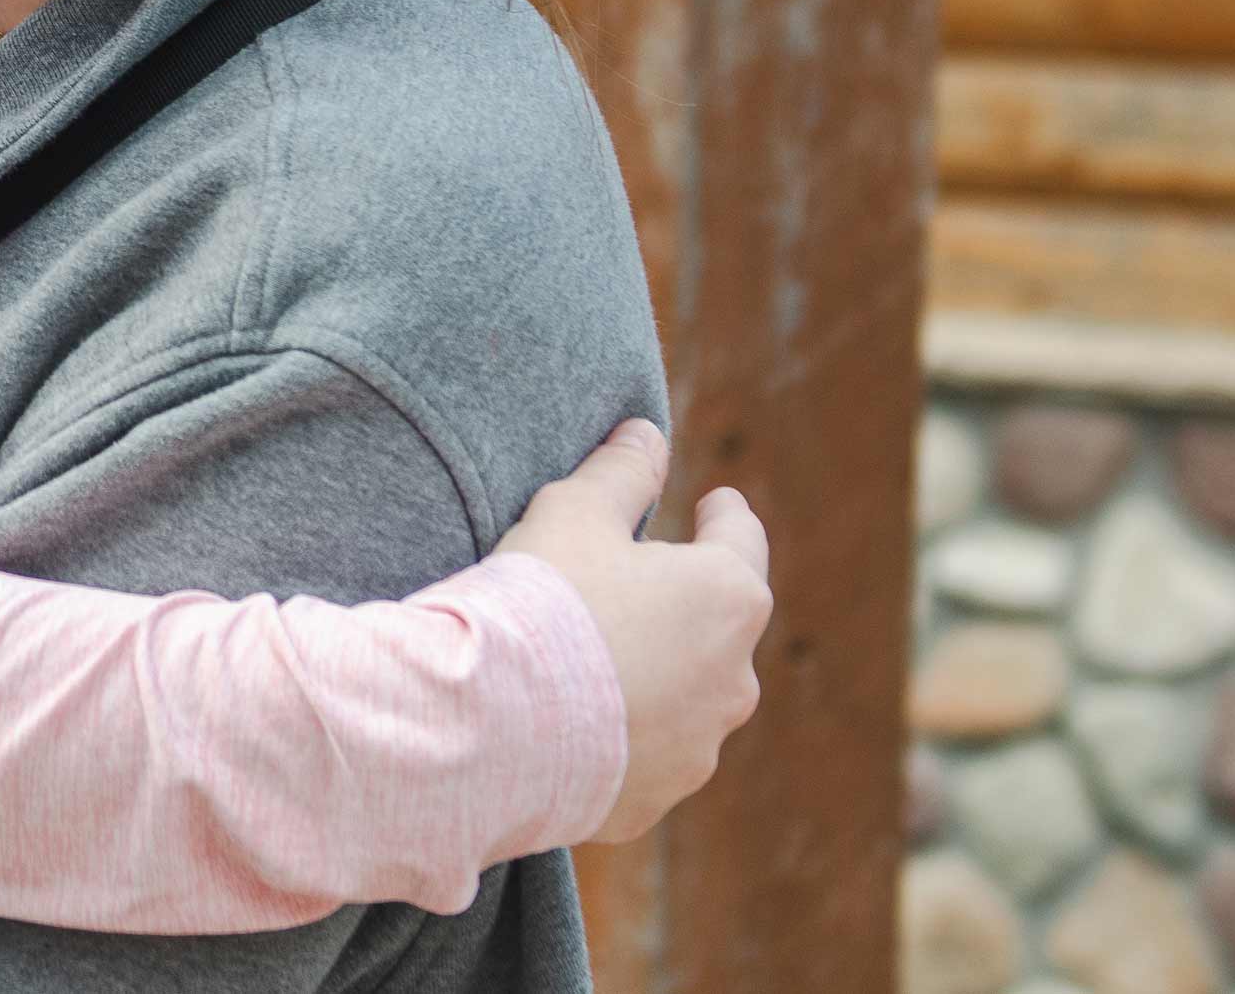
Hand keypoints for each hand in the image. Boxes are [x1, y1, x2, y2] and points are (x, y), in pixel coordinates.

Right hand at [492, 420, 771, 843]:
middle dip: (684, 602)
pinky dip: (620, 732)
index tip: (716, 501)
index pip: (742, 539)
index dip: (725, 514)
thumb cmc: (541, 601)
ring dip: (655, 673)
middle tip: (632, 580)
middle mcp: (733, 680)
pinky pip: (642, 755)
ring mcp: (697, 749)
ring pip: (686, 698)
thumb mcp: (574, 511)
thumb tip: (648, 433)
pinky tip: (570, 718)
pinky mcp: (652, 800)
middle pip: (718, 626)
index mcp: (728, 598)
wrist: (492, 724)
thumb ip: (622, 471)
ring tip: (592, 658)